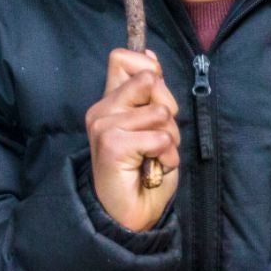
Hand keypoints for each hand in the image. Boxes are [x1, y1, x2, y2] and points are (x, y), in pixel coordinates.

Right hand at [84, 48, 179, 231]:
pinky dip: (167, 157)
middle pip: (149, 80)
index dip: (149, 71)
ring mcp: (104, 126)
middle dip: (168, 110)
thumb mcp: (152, 126)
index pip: (123, 58)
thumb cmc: (142, 173)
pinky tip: (152, 169)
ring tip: (153, 157)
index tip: (153, 98)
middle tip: (156, 139)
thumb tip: (149, 55)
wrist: (126, 215)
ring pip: (160, 112)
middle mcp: (101, 111)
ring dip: (169, 139)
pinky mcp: (113, 144)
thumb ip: (149, 93)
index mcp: (108, 103)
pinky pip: (160, 138)